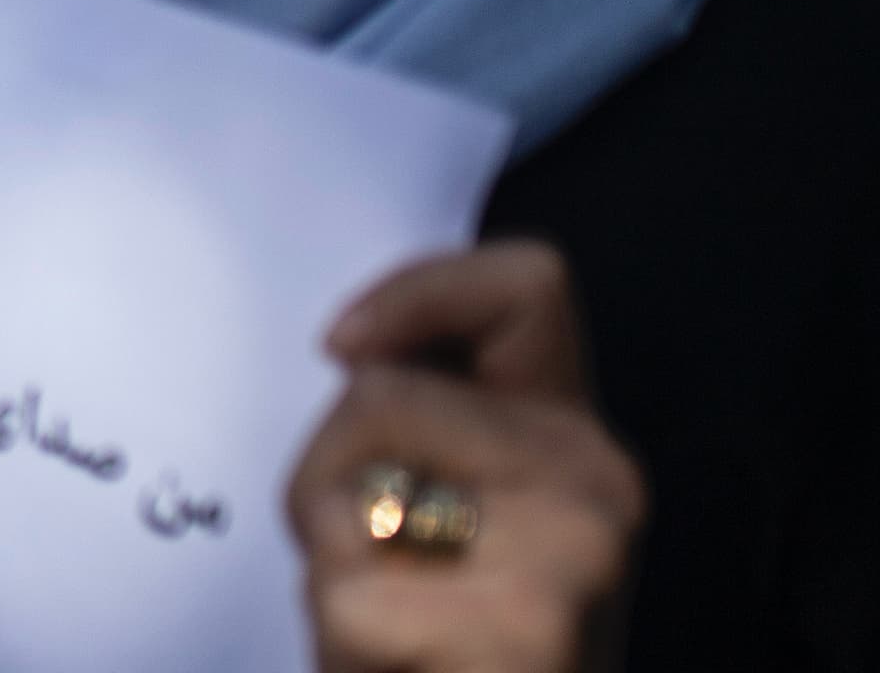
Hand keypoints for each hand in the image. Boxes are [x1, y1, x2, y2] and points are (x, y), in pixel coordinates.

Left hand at [288, 243, 642, 672]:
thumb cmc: (452, 640)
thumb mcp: (454, 509)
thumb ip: (428, 424)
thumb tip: (358, 352)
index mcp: (575, 440)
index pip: (529, 286)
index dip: (419, 290)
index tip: (343, 347)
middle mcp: (597, 482)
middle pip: (381, 392)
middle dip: (325, 469)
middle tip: (365, 559)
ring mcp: (571, 553)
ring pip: (349, 487)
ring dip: (327, 558)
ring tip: (387, 620)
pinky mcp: (524, 626)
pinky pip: (346, 590)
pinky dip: (336, 634)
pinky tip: (394, 662)